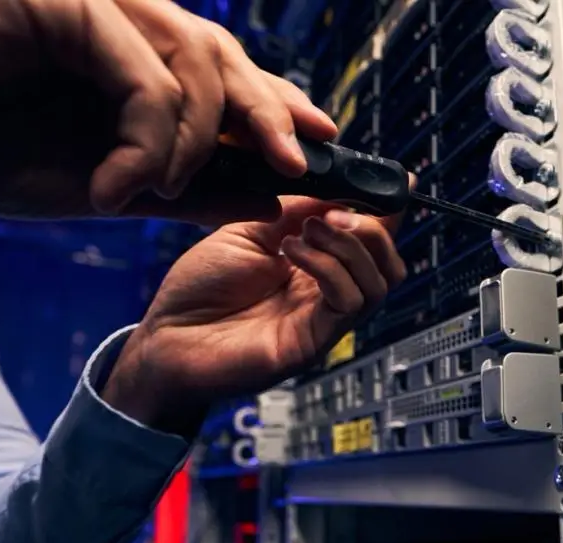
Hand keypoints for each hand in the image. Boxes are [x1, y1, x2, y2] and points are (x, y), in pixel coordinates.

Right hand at [0, 0, 335, 224]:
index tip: (322, 148)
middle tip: (302, 163)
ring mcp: (96, 8)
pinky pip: (143, 74)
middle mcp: (121, 27)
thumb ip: (178, 187)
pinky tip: (121, 185)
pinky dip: (148, 139)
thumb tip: (263, 193)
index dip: (276, 107)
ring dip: (204, 136)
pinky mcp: (67, 5)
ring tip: (172, 190)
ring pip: (197, 59)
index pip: (222, 77)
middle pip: (224, 57)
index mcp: (130, 63)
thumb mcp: (97, 187)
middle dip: (271, 111)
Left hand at [101, 199, 406, 434]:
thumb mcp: (249, 232)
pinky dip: (328, 268)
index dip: (386, 211)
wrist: (166, 337)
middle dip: (372, 228)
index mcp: (317, 267)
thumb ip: (294, 212)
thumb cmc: (199, 289)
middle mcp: (326, 295)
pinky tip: (291, 252)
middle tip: (333, 212)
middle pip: (388, 264)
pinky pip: (348, 302)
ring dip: (348, 245)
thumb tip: (336, 189)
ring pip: (377, 283)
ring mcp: (323, 321)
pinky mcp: (313, 342)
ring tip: (306, 230)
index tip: (395, 180)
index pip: (370, 241)